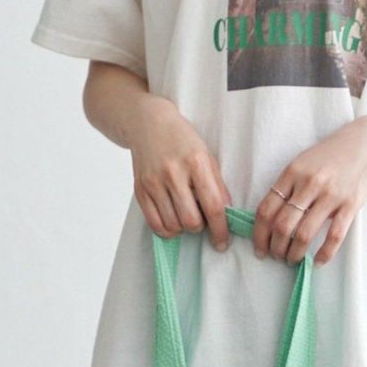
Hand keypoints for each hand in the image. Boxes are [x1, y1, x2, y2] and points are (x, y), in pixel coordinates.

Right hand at [125, 96, 232, 248]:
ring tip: (185, 214)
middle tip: (201, 219)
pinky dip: (167, 230)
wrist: (149, 124)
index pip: (213, 206)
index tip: (222, 242)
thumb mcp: (207, 157)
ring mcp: (154, 182)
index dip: (220, 230)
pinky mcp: (140, 190)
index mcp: (196, 162)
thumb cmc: (183, 141)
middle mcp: (173, 173)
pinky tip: (172, 220)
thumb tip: (226, 216)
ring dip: (183, 228)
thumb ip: (217, 186)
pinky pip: (155, 225)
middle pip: (191, 221)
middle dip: (200, 227)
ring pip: (173, 226)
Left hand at [253, 115, 366, 265]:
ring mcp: (331, 195)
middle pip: (282, 226)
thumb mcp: (303, 163)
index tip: (260, 249)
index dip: (259, 235)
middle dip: (276, 248)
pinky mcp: (350, 204)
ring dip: (294, 254)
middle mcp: (309, 183)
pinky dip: (323, 254)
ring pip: (304, 235)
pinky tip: (317, 262)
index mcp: (292, 172)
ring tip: (293, 260)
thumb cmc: (332, 154)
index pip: (266, 210)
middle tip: (277, 257)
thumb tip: (271, 219)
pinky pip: (333, 236)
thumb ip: (288, 187)